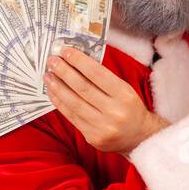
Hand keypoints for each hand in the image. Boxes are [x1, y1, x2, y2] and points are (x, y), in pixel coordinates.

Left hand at [44, 48, 166, 153]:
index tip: (66, 51)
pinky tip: (54, 92)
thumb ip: (103, 79)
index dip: (79, 61)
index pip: (97, 74)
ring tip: (48, 76)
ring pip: (74, 103)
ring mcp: (103, 127)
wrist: (140, 137)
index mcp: (125, 95)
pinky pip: (72, 117)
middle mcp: (115, 112)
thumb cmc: (130, 109)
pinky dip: (60, 103)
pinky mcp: (93, 137)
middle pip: (82, 88)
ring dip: (58, 87)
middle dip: (64, 72)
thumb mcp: (125, 90)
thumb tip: (76, 62)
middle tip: (52, 61)